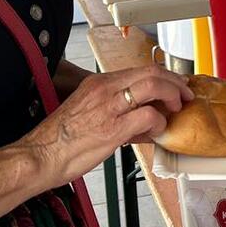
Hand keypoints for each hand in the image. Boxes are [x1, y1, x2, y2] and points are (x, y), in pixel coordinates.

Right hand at [20, 66, 193, 184]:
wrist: (40, 156)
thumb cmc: (61, 140)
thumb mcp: (90, 114)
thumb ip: (119, 112)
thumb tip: (146, 119)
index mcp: (98, 83)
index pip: (140, 69)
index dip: (164, 76)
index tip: (176, 84)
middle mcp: (105, 89)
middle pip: (151, 72)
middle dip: (175, 82)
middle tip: (185, 94)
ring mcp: (109, 107)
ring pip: (153, 86)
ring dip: (173, 96)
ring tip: (177, 109)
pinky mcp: (112, 128)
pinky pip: (148, 116)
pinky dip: (160, 122)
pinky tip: (157, 131)